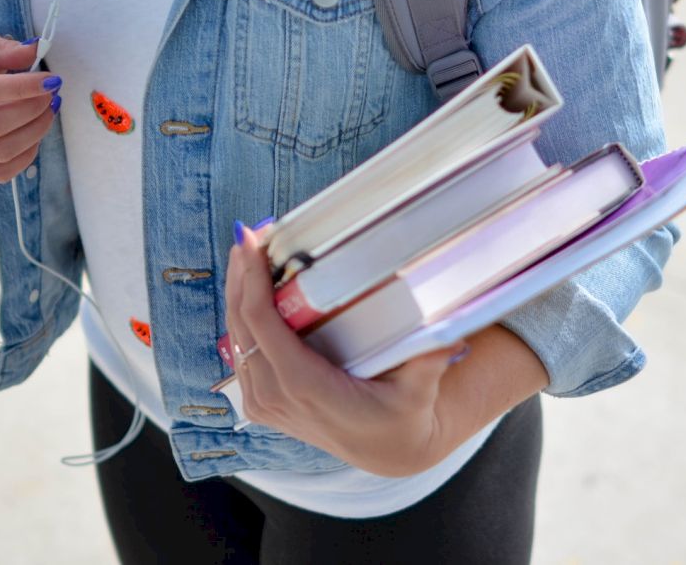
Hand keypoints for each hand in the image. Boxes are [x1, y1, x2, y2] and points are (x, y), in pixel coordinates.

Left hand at [225, 223, 463, 477]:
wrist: (389, 451)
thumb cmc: (403, 416)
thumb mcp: (419, 391)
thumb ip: (429, 362)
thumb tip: (450, 334)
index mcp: (305, 387)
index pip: (262, 325)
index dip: (252, 281)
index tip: (252, 242)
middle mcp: (276, 397)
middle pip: (241, 325)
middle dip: (240, 276)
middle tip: (248, 234)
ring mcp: (265, 404)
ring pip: (235, 338)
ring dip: (237, 293)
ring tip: (247, 252)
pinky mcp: (262, 404)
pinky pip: (241, 353)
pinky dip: (241, 317)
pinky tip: (248, 289)